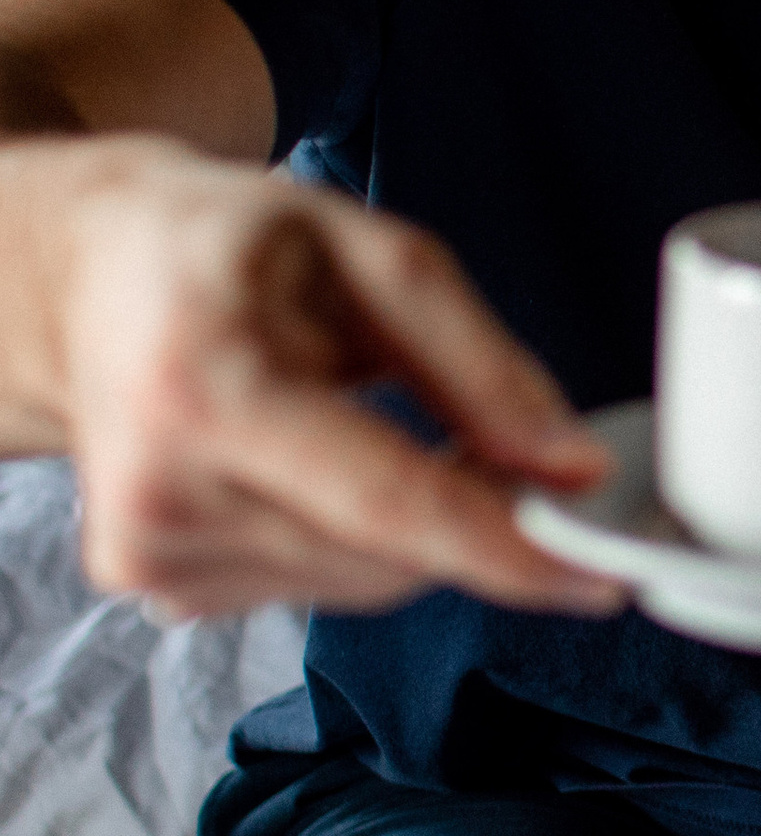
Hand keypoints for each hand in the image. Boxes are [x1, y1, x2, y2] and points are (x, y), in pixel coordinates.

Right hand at [8, 138, 624, 618]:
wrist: (84, 278)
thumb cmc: (224, 249)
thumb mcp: (372, 256)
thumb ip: (481, 364)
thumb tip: (572, 463)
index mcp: (209, 391)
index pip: (388, 504)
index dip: (508, 546)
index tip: (601, 574)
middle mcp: (162, 490)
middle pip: (387, 553)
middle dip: (480, 520)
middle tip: (515, 455)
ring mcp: (149, 552)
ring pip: (364, 581)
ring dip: (417, 527)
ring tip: (389, 428)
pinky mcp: (158, 586)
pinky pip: (319, 586)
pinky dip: (359, 538)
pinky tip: (329, 465)